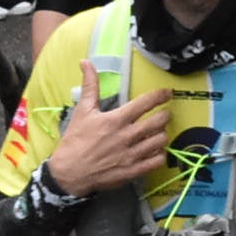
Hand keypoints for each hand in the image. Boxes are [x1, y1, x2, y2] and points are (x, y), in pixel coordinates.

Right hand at [44, 66, 170, 195]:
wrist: (69, 173)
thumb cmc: (75, 141)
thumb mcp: (82, 111)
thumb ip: (90, 86)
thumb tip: (86, 62)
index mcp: (115, 120)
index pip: (144, 103)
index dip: (160, 95)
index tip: (167, 92)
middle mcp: (126, 137)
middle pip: (158, 122)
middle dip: (165, 115)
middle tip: (164, 114)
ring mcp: (131, 155)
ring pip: (161, 141)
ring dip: (162, 134)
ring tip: (158, 132)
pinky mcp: (133, 171)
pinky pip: (157, 161)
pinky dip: (160, 154)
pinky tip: (155, 151)